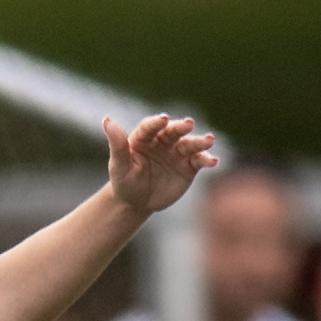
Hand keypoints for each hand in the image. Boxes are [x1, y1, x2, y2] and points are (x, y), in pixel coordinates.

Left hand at [102, 113, 219, 219]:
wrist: (136, 202)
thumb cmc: (124, 181)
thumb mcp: (118, 165)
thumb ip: (116, 144)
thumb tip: (107, 121)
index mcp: (144, 137)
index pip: (150, 126)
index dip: (156, 122)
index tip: (163, 119)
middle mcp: (163, 141)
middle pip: (173, 131)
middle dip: (181, 127)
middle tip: (189, 124)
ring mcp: (177, 152)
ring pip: (190, 144)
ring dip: (200, 142)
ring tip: (209, 140)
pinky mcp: (188, 166)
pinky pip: (199, 161)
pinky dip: (207, 160)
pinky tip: (214, 161)